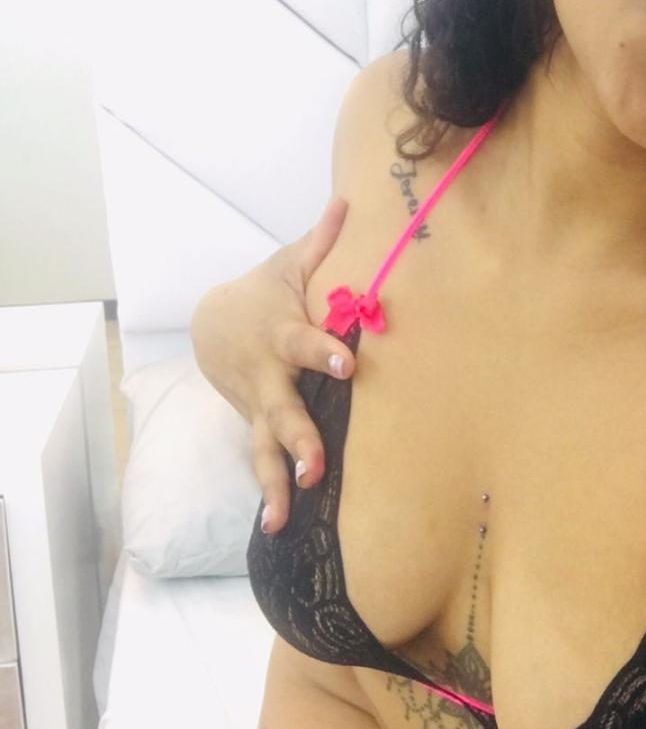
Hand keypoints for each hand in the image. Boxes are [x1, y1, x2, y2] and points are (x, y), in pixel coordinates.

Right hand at [191, 195, 355, 534]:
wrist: (213, 326)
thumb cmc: (264, 292)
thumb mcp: (289, 265)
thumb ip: (322, 242)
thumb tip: (350, 201)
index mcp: (280, 335)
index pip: (304, 343)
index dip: (323, 352)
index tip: (347, 364)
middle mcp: (268, 378)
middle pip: (282, 412)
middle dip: (299, 439)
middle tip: (317, 467)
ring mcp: (258, 408)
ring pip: (264, 449)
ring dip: (275, 482)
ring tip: (283, 517)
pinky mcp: (255, 429)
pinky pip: (261, 464)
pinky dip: (268, 495)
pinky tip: (278, 528)